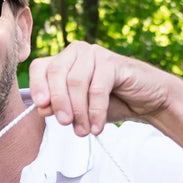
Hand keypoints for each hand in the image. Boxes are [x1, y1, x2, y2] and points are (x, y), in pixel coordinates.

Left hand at [28, 41, 171, 135]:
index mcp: (63, 60)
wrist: (145, 101)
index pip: (39, 67)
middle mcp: (76, 52)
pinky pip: (97, 89)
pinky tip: (97, 127)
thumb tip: (42, 108)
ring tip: (83, 131)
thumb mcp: (78, 109)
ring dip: (78, 111)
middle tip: (65, 124)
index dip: (37, 86)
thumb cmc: (109, 103)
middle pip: (56, 73)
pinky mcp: (113, 62)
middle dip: (58, 102)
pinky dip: (95, 111)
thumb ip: (58, 107)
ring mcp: (95, 54)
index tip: (41, 107)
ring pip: (75, 82)